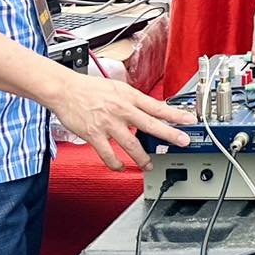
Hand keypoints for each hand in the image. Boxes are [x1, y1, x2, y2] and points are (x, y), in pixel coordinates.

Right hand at [50, 73, 194, 171]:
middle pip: (150, 124)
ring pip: (131, 144)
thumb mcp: (118, 87)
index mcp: (129, 96)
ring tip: (149, 164)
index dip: (175, 114)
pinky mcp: (94, 135)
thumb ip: (133, 100)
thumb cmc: (90, 88)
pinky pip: (109, 155)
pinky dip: (116, 164)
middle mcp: (122, 110)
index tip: (189, 120)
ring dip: (143, 158)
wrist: (65, 90)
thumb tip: (149, 109)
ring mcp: (108, 124)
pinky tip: (121, 167)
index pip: (157, 106)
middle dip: (169, 134)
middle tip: (183, 141)